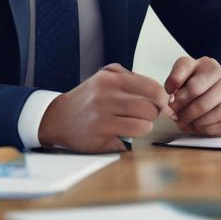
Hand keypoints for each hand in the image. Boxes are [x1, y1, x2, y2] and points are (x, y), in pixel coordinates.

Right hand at [38, 63, 169, 152]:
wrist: (58, 118)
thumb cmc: (87, 98)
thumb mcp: (104, 78)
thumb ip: (130, 78)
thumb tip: (158, 91)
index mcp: (110, 79)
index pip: (151, 88)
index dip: (162, 99)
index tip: (163, 104)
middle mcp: (106, 97)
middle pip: (150, 109)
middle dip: (153, 114)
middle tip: (147, 116)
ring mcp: (102, 118)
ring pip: (143, 126)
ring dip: (143, 127)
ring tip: (135, 124)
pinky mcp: (99, 138)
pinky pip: (128, 142)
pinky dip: (129, 140)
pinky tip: (120, 134)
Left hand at [164, 56, 220, 136]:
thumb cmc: (201, 77)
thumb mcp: (186, 69)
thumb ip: (176, 76)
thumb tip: (170, 90)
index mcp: (211, 67)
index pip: (194, 88)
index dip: (180, 100)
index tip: (172, 105)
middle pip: (204, 104)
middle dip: (186, 114)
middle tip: (177, 117)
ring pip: (215, 116)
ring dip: (196, 124)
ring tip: (185, 123)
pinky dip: (208, 129)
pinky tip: (198, 127)